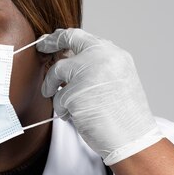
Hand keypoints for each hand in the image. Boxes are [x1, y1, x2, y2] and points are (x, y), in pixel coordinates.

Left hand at [37, 28, 163, 164]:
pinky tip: (77, 116)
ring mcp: (87, 73)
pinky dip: (62, 109)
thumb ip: (95, 65)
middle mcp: (101, 57)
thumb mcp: (116, 78)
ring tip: (68, 105)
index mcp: (113, 54)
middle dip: (49, 43)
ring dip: (55, 89)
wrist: (132, 138)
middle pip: (66, 40)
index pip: (82, 36)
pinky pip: (57, 98)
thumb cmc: (123, 115)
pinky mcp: (74, 92)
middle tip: (40, 47)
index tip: (51, 40)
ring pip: (56, 72)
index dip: (62, 37)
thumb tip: (66, 58)